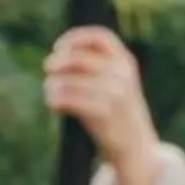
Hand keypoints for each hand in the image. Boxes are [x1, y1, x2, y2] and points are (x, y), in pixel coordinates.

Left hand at [43, 27, 160, 184]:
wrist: (136, 148)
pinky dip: (55, 99)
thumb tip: (59, 57)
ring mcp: (114, 93)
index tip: (58, 47)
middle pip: (79, 58)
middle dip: (58, 61)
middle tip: (48, 69)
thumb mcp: (118, 83)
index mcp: (126, 62)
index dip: (75, 38)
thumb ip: (98, 68)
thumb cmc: (119, 114)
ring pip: (70, 79)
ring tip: (49, 90)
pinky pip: (69, 98)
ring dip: (53, 84)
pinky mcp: (102, 112)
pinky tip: (53, 103)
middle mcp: (122, 74)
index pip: (100, 37)